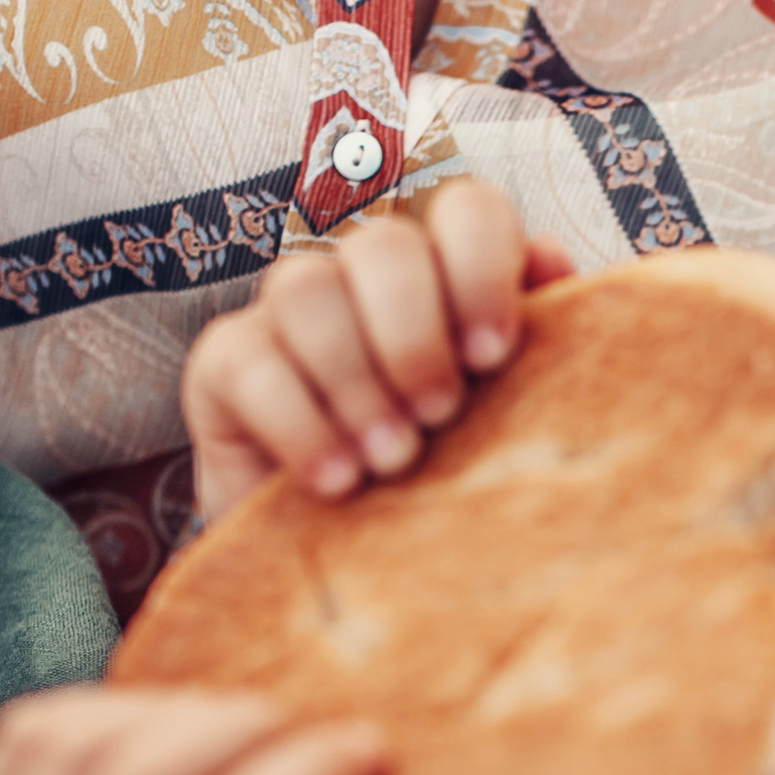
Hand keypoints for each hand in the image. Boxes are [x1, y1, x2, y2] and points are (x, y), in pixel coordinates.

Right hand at [184, 180, 576, 520]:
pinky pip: (249, 362)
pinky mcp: (223, 363)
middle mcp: (362, 278)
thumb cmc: (445, 478)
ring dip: (356, 381)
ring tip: (393, 461)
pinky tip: (338, 481)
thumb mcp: (509, 418)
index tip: (492, 357)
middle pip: (383, 246)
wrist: (347, 563)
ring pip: (307, 289)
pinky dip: (300, 424)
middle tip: (440, 416)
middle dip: (414, 336)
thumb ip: (540, 340)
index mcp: (446, 275)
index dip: (482, 270)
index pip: (466, 211)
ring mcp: (286, 313)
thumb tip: (550, 258)